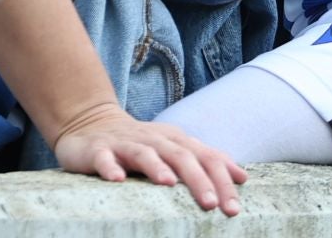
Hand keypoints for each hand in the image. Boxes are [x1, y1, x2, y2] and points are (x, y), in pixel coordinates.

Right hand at [50, 103, 244, 215]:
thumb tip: (242, 176)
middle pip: (179, 155)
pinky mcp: (98, 150)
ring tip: (169, 184)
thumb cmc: (140, 144)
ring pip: (143, 153)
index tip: (234, 207)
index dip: (221, 179)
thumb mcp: (174, 149)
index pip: (204, 157)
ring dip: (156, 167)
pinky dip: (110, 166)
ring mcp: (124, 143)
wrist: (90, 123)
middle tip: (212, 204)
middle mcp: (153, 139)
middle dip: (198, 179)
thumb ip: (206, 160)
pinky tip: (117, 179)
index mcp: (175, 140)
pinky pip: (104, 157)